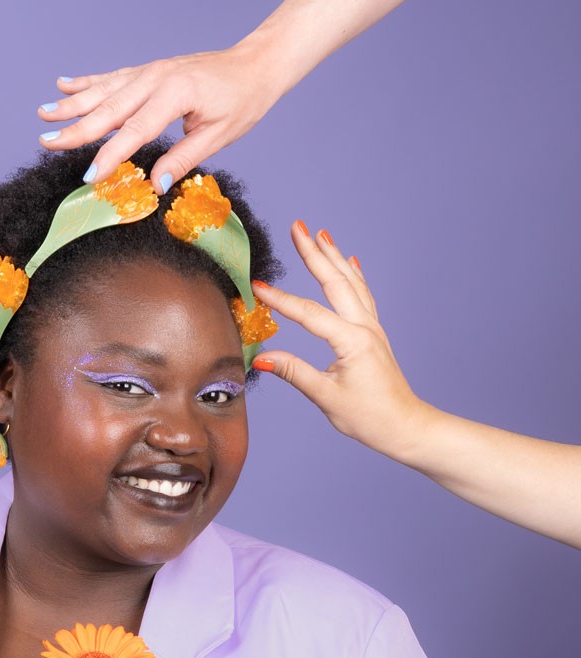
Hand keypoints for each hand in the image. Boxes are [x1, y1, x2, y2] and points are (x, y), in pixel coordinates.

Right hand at [37, 38, 281, 192]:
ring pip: (104, 90)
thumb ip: (183, 159)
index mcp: (176, 94)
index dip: (110, 155)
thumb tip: (154, 184)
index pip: (135, 130)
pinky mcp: (148, 71)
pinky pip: (112, 77)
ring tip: (45, 114)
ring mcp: (150, 71)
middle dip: (76, 128)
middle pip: (110, 108)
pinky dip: (87, 82)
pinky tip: (64, 85)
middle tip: (48, 143)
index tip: (89, 176)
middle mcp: (157, 78)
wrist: (255, 65)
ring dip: (72, 104)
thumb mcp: (218, 136)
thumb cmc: (242, 101)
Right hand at [250, 222, 433, 461]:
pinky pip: (363, 295)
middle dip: (314, 253)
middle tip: (297, 227)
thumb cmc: (369, 417)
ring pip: (350, 283)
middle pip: (335, 282)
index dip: (280, 300)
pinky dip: (353, 275)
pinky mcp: (373, 334)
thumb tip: (261, 357)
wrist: (404, 426)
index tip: (256, 285)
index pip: (309, 313)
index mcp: (351, 342)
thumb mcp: (326, 396)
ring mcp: (372, 328)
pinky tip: (350, 262)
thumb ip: (293, 372)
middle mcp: (364, 328)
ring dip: (333, 257)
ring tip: (320, 234)